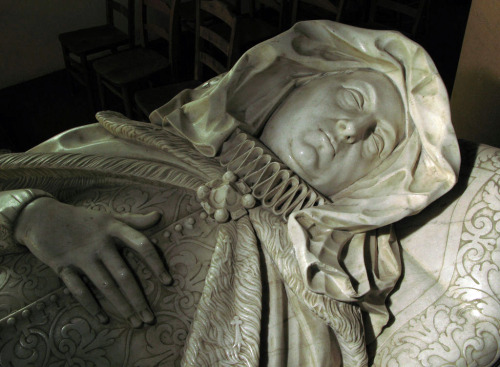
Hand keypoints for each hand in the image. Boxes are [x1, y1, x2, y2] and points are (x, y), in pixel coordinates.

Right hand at [14, 197, 171, 327]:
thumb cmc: (82, 219)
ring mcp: (81, 256)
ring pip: (105, 285)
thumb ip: (135, 220)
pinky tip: (103, 318)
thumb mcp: (109, 217)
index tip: (168, 282)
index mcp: (114, 229)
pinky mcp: (63, 266)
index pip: (141, 245)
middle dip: (138, 298)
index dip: (156, 263)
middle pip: (124, 274)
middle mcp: (100, 243)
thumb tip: (159, 215)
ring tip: (134, 322)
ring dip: (121, 305)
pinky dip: (91, 305)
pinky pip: (78, 290)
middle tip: (149, 318)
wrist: (41, 216)